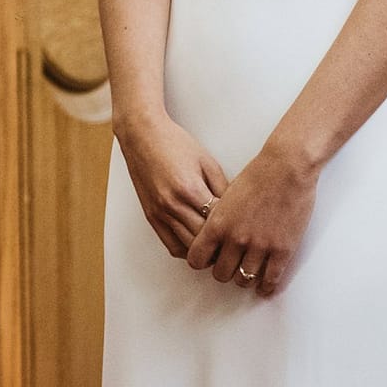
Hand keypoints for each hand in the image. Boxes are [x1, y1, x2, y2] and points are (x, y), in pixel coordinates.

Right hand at [114, 112, 227, 258]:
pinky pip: (171, 245)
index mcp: (190, 189)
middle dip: (222, 246)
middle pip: (204, 241)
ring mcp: (160, 212)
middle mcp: (172, 204)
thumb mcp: (207, 162)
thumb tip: (238, 212)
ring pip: (189, 248)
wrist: (142, 135)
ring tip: (220, 248)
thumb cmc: (175, 143)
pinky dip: (187, 250)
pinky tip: (198, 244)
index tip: (245, 231)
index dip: (234, 230)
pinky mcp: (151, 216)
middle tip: (237, 246)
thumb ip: (223, 189)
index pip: (219, 223)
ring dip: (205, 252)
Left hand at [185, 142, 317, 297]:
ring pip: (244, 280)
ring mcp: (260, 246)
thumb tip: (213, 237)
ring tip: (246, 276)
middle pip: (220, 273)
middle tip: (228, 267)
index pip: (196, 258)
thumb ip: (217, 219)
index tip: (207, 259)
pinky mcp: (283, 250)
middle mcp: (235, 238)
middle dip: (222, 272)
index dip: (201, 261)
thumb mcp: (225, 197)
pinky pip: (271, 279)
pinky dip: (266, 286)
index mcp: (217, 224)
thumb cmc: (256, 176)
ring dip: (243, 280)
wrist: (286, 169)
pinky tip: (264, 286)